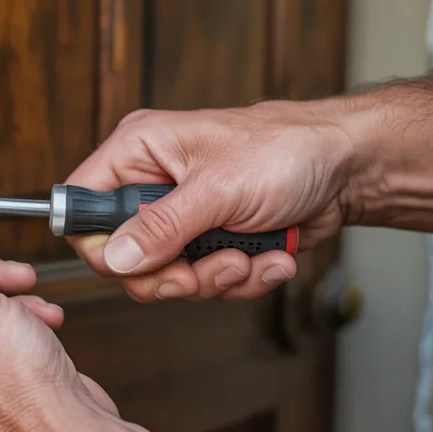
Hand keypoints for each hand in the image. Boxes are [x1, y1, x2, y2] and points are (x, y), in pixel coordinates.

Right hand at [67, 100, 356, 301]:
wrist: (350, 168)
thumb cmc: (288, 149)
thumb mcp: (218, 189)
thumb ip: (161, 226)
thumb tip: (115, 258)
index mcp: (138, 153)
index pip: (83, 207)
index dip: (102, 245)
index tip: (139, 263)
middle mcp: (151, 185)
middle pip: (124, 257)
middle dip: (172, 274)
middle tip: (205, 269)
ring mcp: (182, 217)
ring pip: (166, 277)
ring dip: (214, 278)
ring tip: (249, 257)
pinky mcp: (211, 242)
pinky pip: (205, 282)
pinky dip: (241, 279)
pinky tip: (269, 258)